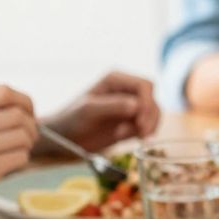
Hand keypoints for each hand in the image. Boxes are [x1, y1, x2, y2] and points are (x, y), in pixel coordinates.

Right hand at [0, 85, 37, 218]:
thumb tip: (28, 107)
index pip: (3, 92)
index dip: (24, 101)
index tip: (28, 113)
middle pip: (18, 115)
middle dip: (31, 127)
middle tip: (28, 137)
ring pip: (23, 137)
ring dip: (27, 145)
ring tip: (14, 151)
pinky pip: (21, 157)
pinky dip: (21, 160)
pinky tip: (6, 165)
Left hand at [44, 71, 159, 151]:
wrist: (64, 138)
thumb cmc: (71, 119)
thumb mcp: (89, 110)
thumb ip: (113, 105)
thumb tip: (138, 106)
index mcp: (116, 80)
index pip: (145, 86)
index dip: (147, 102)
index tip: (140, 122)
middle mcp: (126, 90)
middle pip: (152, 99)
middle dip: (149, 117)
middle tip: (140, 134)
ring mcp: (130, 107)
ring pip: (154, 113)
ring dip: (148, 126)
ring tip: (128, 136)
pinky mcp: (131, 122)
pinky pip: (148, 125)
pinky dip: (142, 133)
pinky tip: (124, 138)